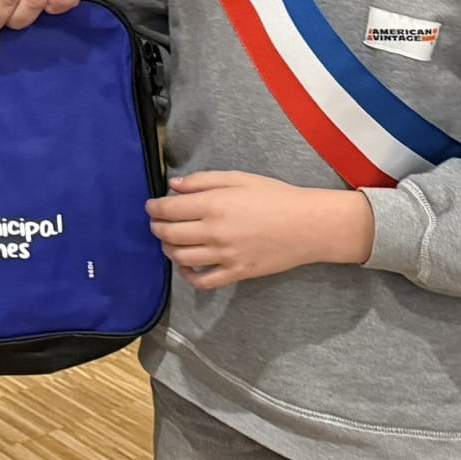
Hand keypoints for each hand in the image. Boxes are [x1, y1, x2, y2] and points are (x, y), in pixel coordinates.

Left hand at [147, 171, 374, 290]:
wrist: (309, 225)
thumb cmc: (275, 196)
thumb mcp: (238, 178)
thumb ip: (202, 181)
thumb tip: (173, 186)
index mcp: (212, 205)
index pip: (168, 209)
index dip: (153, 208)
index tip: (151, 206)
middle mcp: (214, 232)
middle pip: (169, 234)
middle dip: (156, 228)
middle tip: (156, 223)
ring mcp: (225, 255)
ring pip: (181, 258)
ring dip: (168, 250)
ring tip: (169, 242)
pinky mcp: (237, 273)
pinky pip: (204, 281)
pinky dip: (188, 277)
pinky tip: (186, 267)